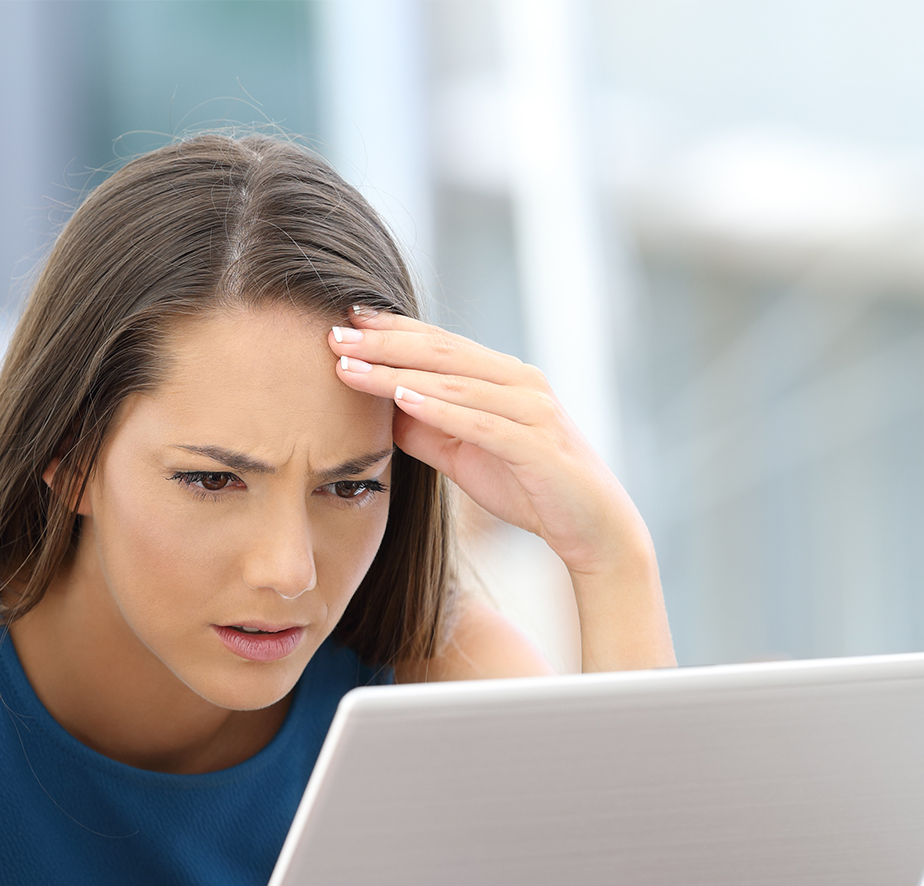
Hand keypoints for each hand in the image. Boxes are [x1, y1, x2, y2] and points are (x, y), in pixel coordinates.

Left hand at [329, 308, 674, 671]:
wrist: (591, 527)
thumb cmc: (527, 486)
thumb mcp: (463, 454)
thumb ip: (426, 429)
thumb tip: (378, 410)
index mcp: (502, 378)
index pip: (439, 344)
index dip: (391, 330)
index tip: (343, 320)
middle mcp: (520, 383)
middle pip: (442, 353)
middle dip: (384, 342)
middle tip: (333, 333)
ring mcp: (532, 411)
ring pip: (455, 382)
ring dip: (398, 371)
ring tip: (350, 365)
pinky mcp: (537, 446)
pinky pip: (481, 422)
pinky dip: (440, 408)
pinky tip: (402, 400)